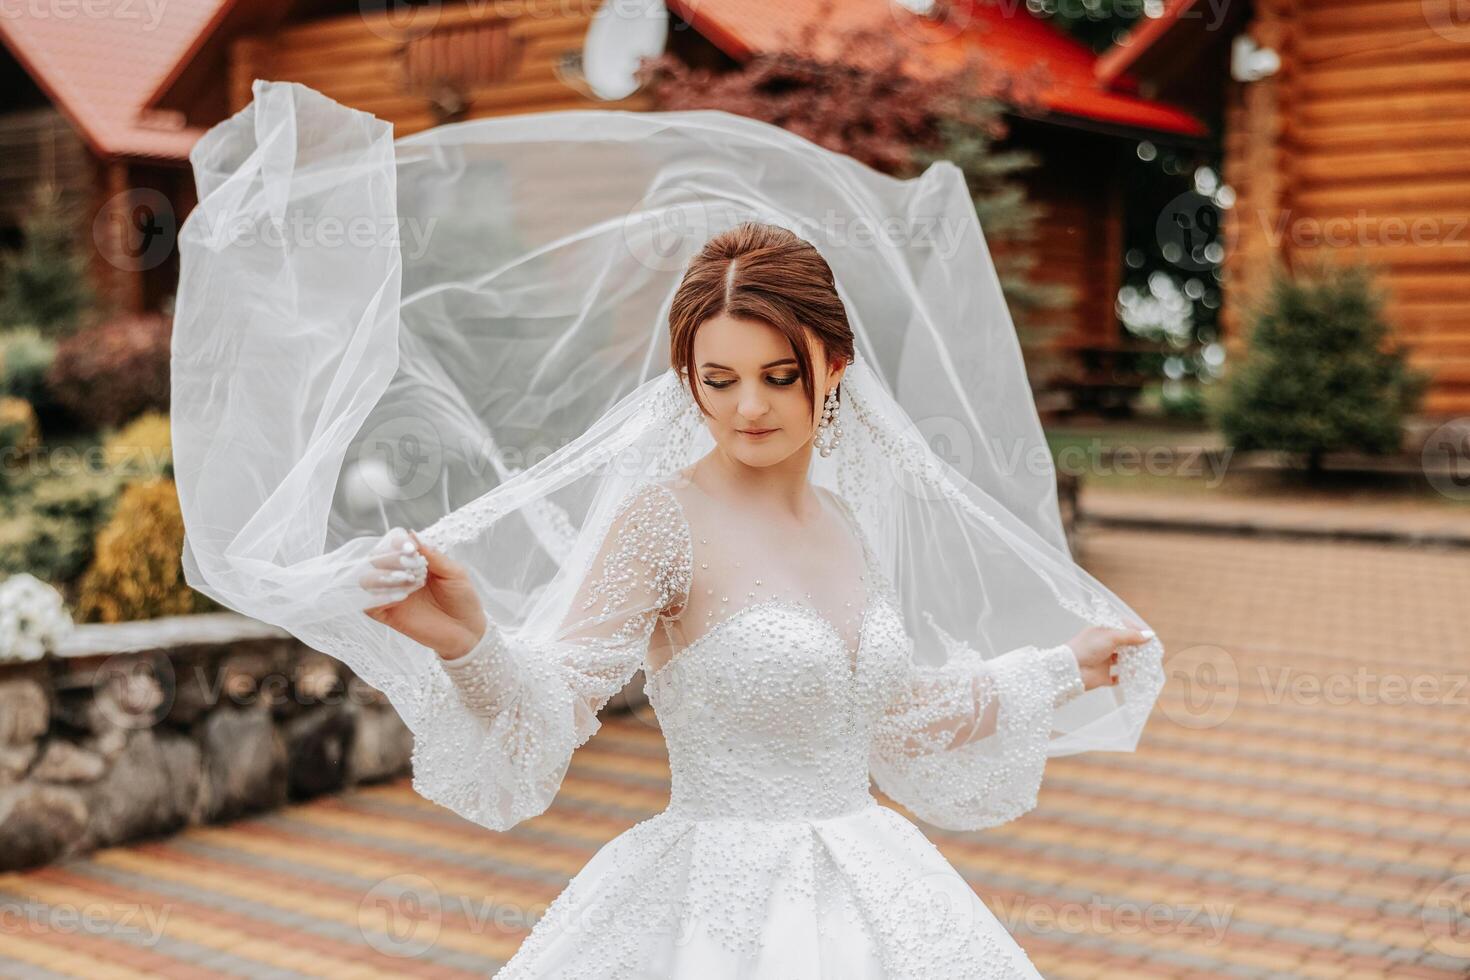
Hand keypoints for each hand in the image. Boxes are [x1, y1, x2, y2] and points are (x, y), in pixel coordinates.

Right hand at [360, 528, 487, 659]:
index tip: (409, 548)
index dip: (396, 542)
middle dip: (389, 559)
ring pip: (367, 581)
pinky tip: (400, 598)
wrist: (467, 630)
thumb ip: (433, 555)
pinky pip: (369, 605)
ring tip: (407, 583)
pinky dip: (378, 599)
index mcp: (413, 561)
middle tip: (410, 567)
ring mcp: (391, 595)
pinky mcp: (388, 615)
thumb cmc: (463, 598)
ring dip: (383, 578)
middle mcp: (398, 575)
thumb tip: (412, 534)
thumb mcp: (454, 572)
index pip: (392, 545)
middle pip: (375, 559)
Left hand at [1064, 624, 1154, 691]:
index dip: (1136, 630)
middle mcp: (1103, 645)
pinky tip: (1134, 676)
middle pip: (1124, 644)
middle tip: (1151, 651)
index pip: (1123, 627)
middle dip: (1137, 647)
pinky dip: (1125, 677)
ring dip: (1133, 662)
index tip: (1149, 636)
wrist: (1071, 670)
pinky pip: (1117, 678)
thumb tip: (1149, 635)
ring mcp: (1103, 661)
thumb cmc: (1087, 648)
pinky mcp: (1102, 676)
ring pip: (1122, 660)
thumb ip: (1130, 636)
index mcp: (1102, 632)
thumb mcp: (1110, 637)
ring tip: (1146, 662)